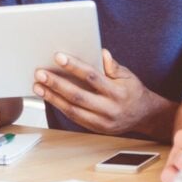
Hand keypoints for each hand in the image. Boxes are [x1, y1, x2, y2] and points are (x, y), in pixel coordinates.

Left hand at [33, 49, 167, 136]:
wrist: (144, 116)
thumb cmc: (133, 91)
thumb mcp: (129, 76)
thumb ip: (113, 66)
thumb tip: (101, 53)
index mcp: (117, 92)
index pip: (92, 77)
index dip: (74, 67)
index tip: (58, 57)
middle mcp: (109, 109)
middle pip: (78, 96)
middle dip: (56, 84)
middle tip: (40, 73)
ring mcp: (101, 122)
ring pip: (72, 110)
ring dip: (52, 97)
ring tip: (37, 86)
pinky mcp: (95, 129)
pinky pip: (74, 117)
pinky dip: (60, 106)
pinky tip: (48, 96)